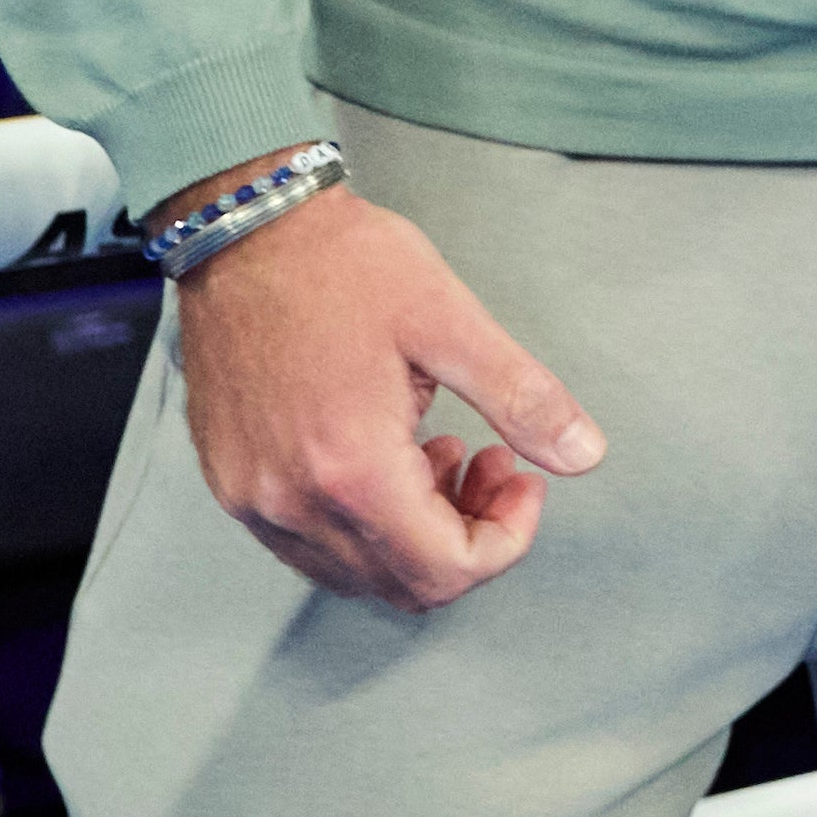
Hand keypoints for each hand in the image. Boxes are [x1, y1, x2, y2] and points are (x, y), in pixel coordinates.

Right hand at [168, 178, 604, 611]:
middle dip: (467, 535)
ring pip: (355, 570)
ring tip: (447, 450)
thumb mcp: (451, 322)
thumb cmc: (345, 266)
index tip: (526, 477)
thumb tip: (584, 454)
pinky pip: (309, 542)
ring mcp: (250, 498)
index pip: (443, 570)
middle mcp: (288, 503)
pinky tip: (392, 452)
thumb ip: (521, 397)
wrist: (245, 232)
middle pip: (400, 584)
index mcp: (349, 470)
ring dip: (417, 531)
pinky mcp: (232, 481)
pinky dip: (365, 519)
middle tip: (495, 461)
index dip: (507, 539)